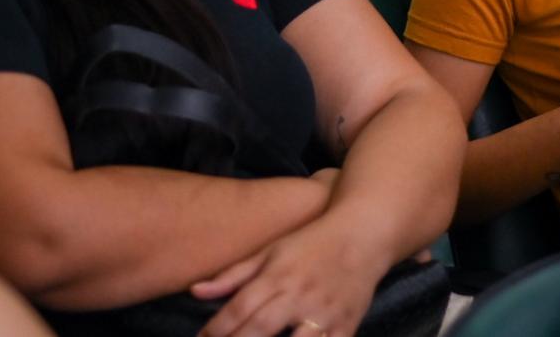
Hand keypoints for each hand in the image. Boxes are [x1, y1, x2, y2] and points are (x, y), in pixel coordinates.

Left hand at [191, 217, 391, 336]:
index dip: (216, 329)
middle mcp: (300, 293)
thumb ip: (234, 275)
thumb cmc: (312, 243)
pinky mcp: (346, 325)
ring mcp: (325, 311)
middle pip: (260, 327)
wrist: (365, 233)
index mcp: (278, 274)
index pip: (240, 308)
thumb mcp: (272, 251)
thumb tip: (195, 291)